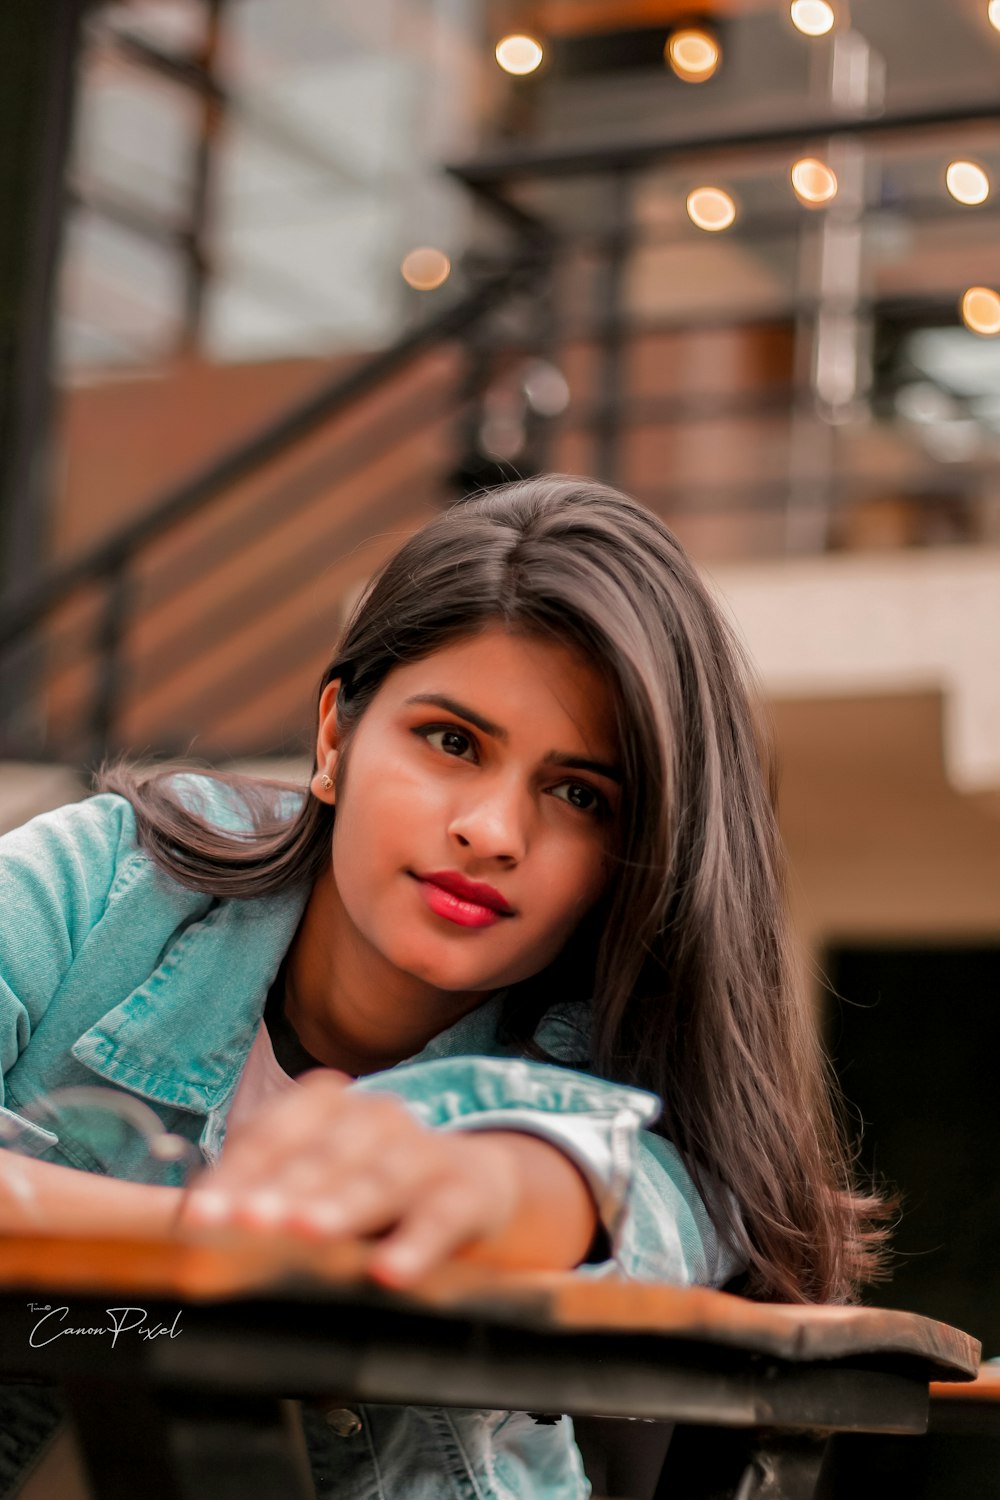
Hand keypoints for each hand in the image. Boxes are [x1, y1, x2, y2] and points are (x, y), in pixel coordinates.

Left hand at [182, 1071, 524, 1285]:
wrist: (469, 1184)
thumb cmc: (364, 1186)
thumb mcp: (312, 1181)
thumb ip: (257, 1200)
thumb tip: (185, 1237)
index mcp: (324, 1105)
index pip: (269, 1136)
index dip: (233, 1176)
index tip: (199, 1217)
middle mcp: (373, 1116)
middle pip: (321, 1155)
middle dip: (282, 1190)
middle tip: (248, 1222)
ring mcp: (423, 1149)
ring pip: (379, 1178)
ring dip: (342, 1205)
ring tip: (308, 1233)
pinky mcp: (466, 1190)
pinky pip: (440, 1217)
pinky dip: (416, 1244)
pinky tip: (390, 1271)